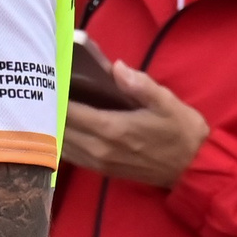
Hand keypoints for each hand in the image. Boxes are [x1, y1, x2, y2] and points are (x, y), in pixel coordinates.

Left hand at [60, 60, 210, 187]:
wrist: (194, 167)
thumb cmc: (182, 131)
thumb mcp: (166, 102)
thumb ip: (140, 85)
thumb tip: (116, 67)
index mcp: (113, 129)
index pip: (70, 111)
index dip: (55, 96)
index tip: (47, 80)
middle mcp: (100, 148)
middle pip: (60, 127)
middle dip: (49, 109)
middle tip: (42, 89)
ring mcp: (99, 162)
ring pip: (61, 143)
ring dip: (51, 126)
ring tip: (46, 105)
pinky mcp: (101, 169)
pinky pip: (70, 155)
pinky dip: (60, 140)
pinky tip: (59, 126)